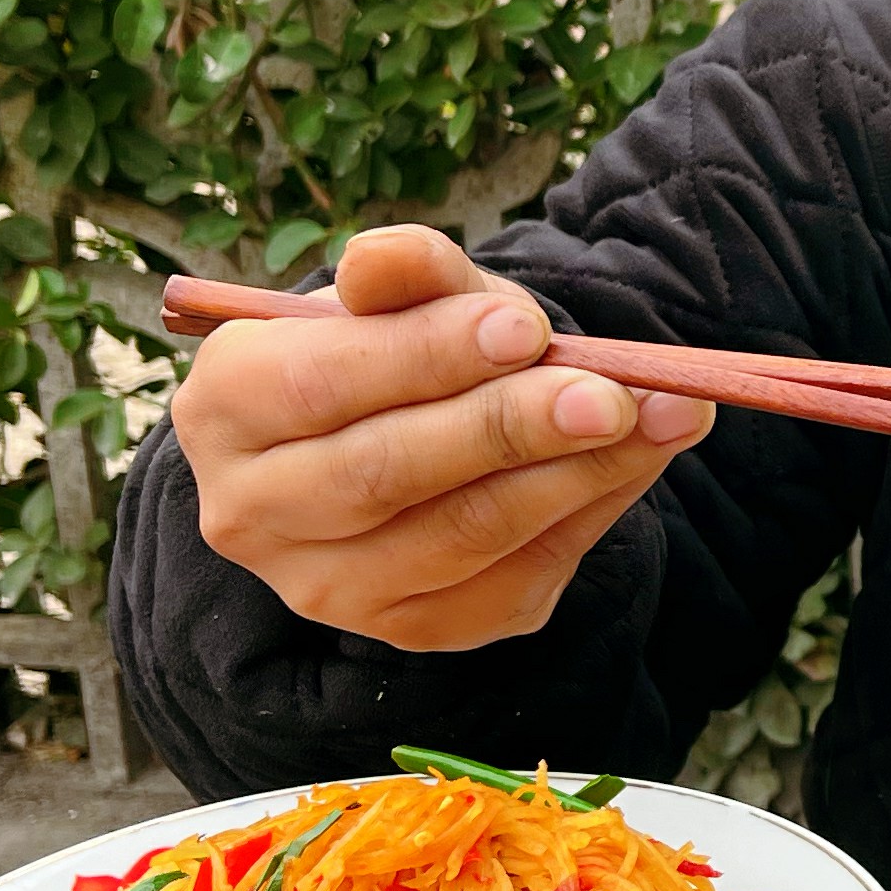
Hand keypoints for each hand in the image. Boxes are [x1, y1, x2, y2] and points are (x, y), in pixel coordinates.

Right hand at [172, 224, 714, 651]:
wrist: (412, 426)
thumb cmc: (398, 344)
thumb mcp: (406, 292)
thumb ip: (404, 270)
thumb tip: (384, 259)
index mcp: (225, 406)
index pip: (322, 383)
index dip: (428, 355)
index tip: (527, 327)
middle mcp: (254, 512)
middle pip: (386, 474)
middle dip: (511, 427)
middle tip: (614, 391)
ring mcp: (328, 587)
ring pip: (460, 538)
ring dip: (576, 474)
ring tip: (664, 414)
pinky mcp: (409, 630)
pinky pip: (509, 583)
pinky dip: (588, 516)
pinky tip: (643, 459)